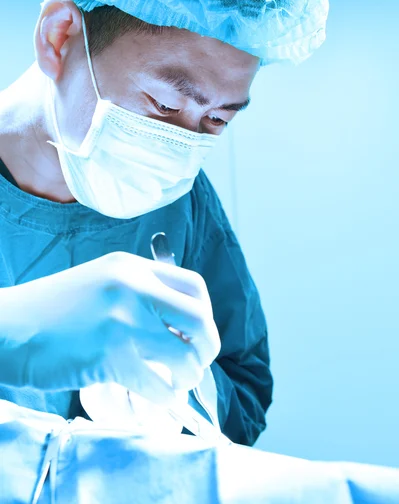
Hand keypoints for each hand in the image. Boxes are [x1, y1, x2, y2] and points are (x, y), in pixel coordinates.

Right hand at [0, 252, 220, 405]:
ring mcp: (122, 322)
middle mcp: (133, 288)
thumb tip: (180, 328)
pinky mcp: (109, 357)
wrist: (5, 327)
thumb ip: (139, 294)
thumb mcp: (100, 283)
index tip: (194, 333)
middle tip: (196, 362)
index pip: (194, 287)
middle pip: (199, 318)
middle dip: (207, 346)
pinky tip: (159, 396)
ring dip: (189, 375)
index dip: (204, 314)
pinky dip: (166, 396)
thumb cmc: (51, 311)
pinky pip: (157, 385)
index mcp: (132, 267)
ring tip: (178, 382)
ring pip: (185, 354)